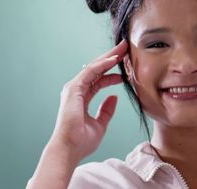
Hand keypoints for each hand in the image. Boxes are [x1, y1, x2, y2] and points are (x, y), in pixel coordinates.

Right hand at [49, 40, 127, 160]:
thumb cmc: (81, 141)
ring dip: (109, 57)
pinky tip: (114, 59)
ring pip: (94, 67)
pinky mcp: (73, 89)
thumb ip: (106, 110)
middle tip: (125, 48)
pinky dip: (102, 65)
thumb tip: (114, 98)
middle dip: (111, 58)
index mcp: (82, 97)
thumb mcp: (100, 124)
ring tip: (123, 48)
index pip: (99, 80)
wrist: (70, 149)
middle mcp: (77, 90)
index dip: (112, 73)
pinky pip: (90, 72)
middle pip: (97, 69)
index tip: (126, 69)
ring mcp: (73, 88)